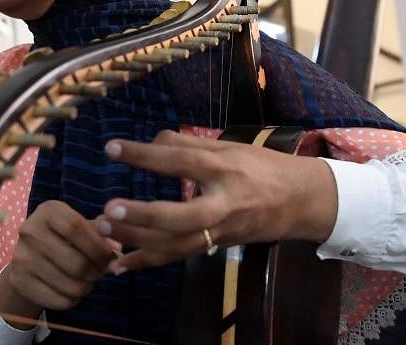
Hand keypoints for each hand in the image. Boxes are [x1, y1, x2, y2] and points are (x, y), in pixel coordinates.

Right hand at [0, 200, 119, 326]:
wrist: (26, 260)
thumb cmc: (61, 239)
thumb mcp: (78, 227)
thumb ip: (100, 233)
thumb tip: (116, 247)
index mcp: (48, 211)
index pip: (77, 228)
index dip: (98, 247)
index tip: (109, 256)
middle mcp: (30, 230)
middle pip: (76, 261)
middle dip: (96, 271)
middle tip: (100, 272)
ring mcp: (21, 256)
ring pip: (70, 284)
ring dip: (86, 287)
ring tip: (87, 282)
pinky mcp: (18, 281)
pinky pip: (58, 300)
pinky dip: (72, 300)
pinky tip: (72, 292)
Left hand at [96, 130, 337, 272]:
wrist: (302, 201)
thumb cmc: (264, 167)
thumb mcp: (231, 145)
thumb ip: (190, 142)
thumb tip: (153, 141)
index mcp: (225, 168)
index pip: (180, 160)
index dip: (145, 155)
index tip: (112, 149)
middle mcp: (222, 202)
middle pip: (179, 216)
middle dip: (142, 216)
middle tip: (107, 209)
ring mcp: (220, 229)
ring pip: (175, 243)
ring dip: (137, 240)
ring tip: (103, 230)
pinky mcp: (216, 246)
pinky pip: (179, 256)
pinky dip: (148, 261)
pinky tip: (119, 264)